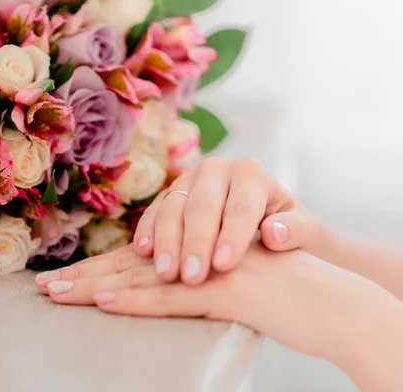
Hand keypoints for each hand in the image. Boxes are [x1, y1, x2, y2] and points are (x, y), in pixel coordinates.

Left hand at [35, 244, 402, 364]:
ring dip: (97, 286)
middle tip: (44, 288)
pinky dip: (139, 300)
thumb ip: (187, 285)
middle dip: (85, 276)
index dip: (98, 270)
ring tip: (58, 294)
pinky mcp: (227, 291)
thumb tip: (142, 291)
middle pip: (130, 263)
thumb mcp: (221, 284)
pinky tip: (107, 302)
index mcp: (192, 246)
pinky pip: (175, 297)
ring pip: (143, 275)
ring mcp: (209, 267)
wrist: (328, 301)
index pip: (136, 260)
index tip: (64, 282)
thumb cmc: (275, 294)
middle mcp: (196, 248)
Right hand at [133, 157, 319, 284]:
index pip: (241, 206)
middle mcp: (217, 170)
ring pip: (174, 207)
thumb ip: (296, 231)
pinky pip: (155, 211)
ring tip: (166, 273)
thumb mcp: (304, 232)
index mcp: (252, 174)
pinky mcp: (169, 195)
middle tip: (192, 277)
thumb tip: (274, 234)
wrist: (264, 224)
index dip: (231, 236)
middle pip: (202, 205)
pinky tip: (143, 252)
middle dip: (196, 243)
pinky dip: (148, 231)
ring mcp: (188, 180)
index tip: (223, 266)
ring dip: (168, 242)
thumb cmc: (286, 232)